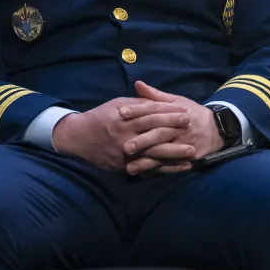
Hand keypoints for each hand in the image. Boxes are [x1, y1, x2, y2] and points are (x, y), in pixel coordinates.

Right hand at [52, 96, 192, 171]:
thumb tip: (156, 101)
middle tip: (191, 126)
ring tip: (191, 152)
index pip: (151, 113)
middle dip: (174, 129)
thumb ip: (137, 103)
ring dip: (174, 153)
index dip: (168, 111)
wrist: (78, 138)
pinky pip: (148, 168)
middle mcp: (125, 135)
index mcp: (124, 117)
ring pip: (153, 153)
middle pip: (154, 132)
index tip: (184, 110)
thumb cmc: (99, 117)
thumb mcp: (116, 104)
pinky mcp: (124, 165)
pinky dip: (165, 169)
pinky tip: (179, 167)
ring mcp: (125, 152)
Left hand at [119, 80, 224, 175]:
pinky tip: (143, 175)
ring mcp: (184, 145)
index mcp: (175, 112)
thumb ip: (155, 95)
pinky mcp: (187, 158)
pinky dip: (157, 172)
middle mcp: (179, 129)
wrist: (216, 130)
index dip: (137, 110)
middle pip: (159, 135)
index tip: (121, 113)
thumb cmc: (192, 113)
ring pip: (164, 154)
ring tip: (130, 168)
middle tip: (125, 147)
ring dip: (147, 162)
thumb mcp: (176, 101)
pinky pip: (171, 166)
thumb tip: (137, 84)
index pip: (154, 110)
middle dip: (143, 141)